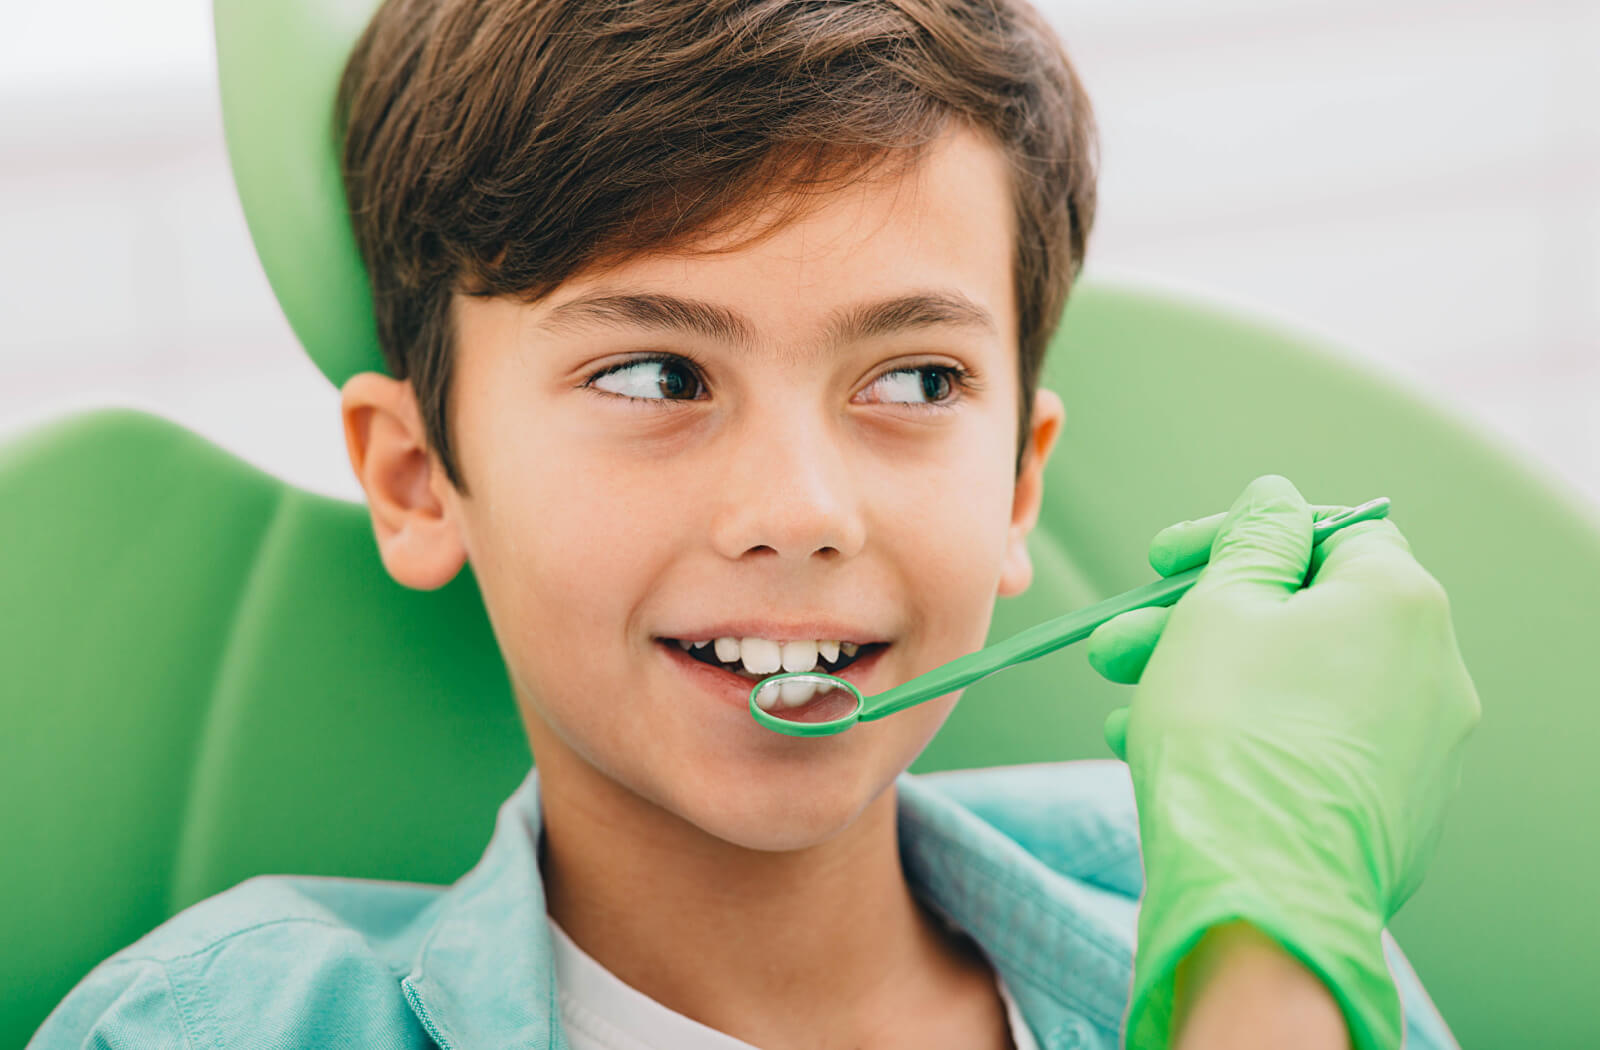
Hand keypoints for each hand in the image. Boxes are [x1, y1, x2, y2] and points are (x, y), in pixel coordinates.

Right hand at [1084, 475, 1479, 1049]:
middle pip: (1300, 616)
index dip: (1236, 537)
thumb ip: (1250, 541)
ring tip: (1120, 710)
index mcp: (1399, 602)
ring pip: (1293, 687)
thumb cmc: (1231, 734)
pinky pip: (1305, 748)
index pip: (1327, 531)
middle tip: (1118, 644)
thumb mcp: (1219, 607)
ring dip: (1204, 682)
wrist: (1258, 894)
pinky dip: (1239, 737)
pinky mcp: (1389, 813)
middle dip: (1196, 620)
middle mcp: (1430, 672)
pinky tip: (1157, 754)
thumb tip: (1276, 499)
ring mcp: (1416, 751)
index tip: (1163, 560)